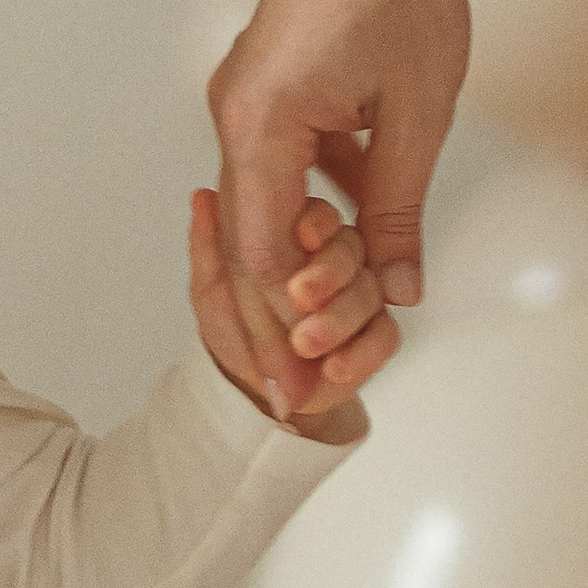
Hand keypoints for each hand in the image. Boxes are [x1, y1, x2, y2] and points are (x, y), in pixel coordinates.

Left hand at [190, 189, 396, 434]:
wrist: (252, 389)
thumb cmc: (234, 334)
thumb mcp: (213, 290)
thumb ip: (212, 246)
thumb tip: (204, 198)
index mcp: (299, 240)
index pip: (318, 218)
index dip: (315, 223)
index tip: (304, 235)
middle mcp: (335, 261)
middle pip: (350, 250)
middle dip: (330, 272)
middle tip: (302, 295)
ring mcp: (359, 296)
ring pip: (369, 291)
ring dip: (339, 318)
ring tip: (304, 342)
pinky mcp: (374, 333)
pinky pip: (384, 335)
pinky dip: (362, 353)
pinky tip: (335, 367)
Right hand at [207, 0, 467, 416]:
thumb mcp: (420, 112)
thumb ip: (400, 206)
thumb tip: (399, 290)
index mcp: (261, 122)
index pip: (260, 253)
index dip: (283, 328)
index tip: (303, 386)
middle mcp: (235, 115)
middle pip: (244, 244)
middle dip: (275, 319)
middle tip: (302, 389)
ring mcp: (244, 100)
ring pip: (258, 210)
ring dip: (296, 267)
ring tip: (331, 327)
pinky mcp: (266, 88)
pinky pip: (276, 170)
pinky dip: (305, 214)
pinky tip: (343, 246)